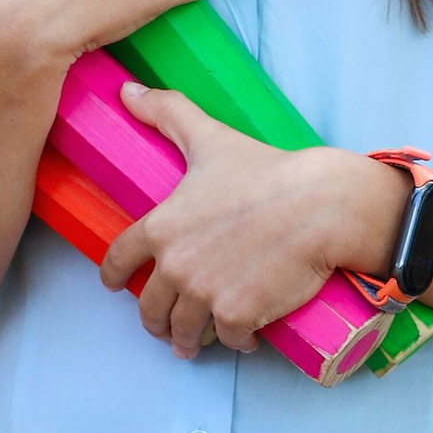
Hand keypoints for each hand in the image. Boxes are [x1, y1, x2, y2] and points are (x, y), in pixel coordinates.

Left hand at [98, 87, 405, 357]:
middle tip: (164, 326)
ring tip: (194, 343)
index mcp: (161, 228)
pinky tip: (241, 339)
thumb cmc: (265, 171)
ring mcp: (205, 296)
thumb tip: (127, 89)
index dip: (113, 276)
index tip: (115, 286)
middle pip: (150, 308)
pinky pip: (227, 340)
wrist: (318, 207)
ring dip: (187, 340)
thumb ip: (167, 113)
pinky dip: (234, 342)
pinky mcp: (237, 316)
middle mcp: (175, 267)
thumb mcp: (210, 138)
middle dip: (154, 320)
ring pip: (184, 332)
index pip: (120, 261)